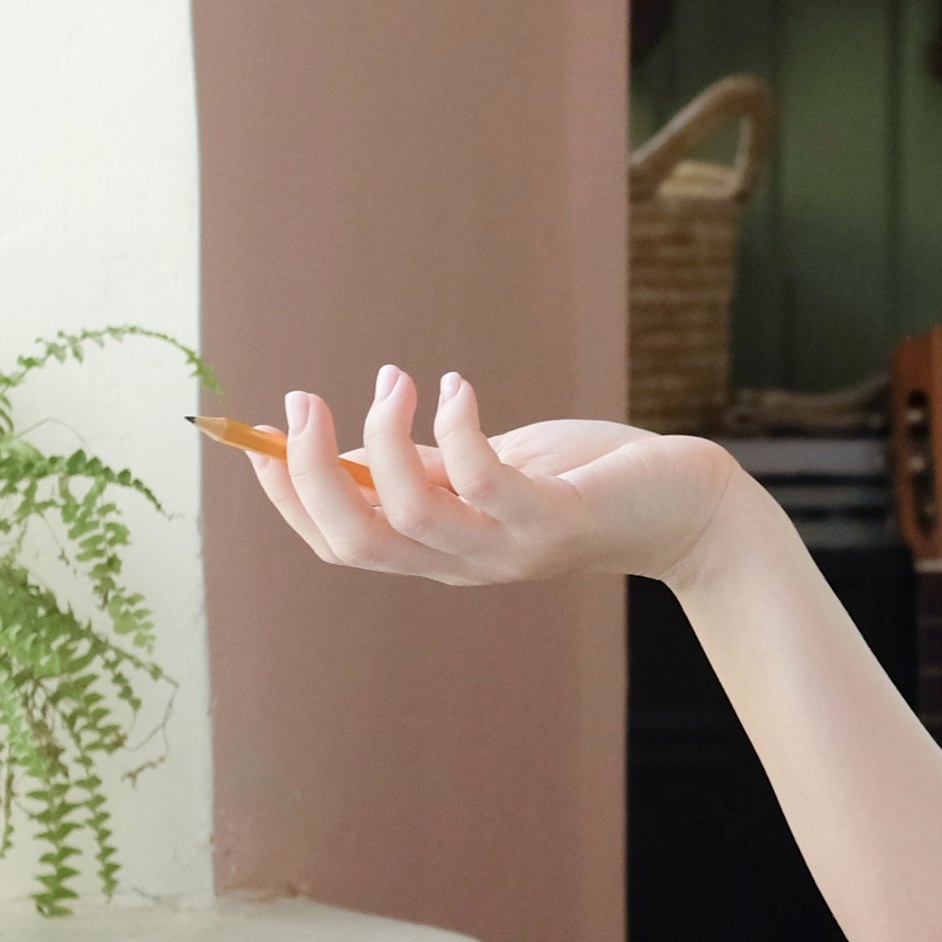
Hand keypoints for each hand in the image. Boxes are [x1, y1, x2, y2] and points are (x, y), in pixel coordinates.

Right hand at [249, 366, 752, 589]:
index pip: (338, 543)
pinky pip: (484, 481)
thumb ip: (427, 467)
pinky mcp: (555, 519)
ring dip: (380, 438)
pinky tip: (455, 387)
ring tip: (394, 378)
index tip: (257, 434)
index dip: (288, 495)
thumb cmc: (586, 480)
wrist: (684, 505)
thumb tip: (353, 440)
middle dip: (309, 471)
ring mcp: (510, 546)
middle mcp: (465, 563)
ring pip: (407, 516)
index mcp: (439, 551)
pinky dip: (456, 428)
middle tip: (300, 398)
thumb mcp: (491, 470)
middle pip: (353, 539)